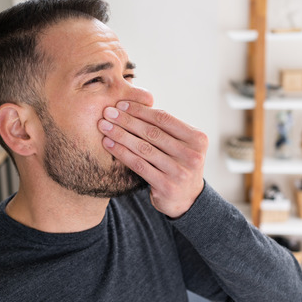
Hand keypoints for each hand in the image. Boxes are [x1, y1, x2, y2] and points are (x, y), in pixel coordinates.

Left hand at [98, 101, 207, 217]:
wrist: (187, 199)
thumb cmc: (178, 163)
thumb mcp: (181, 144)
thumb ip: (165, 128)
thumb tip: (133, 103)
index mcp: (197, 138)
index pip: (164, 119)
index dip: (141, 110)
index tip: (121, 104)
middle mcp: (192, 155)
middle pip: (152, 132)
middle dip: (127, 120)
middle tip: (107, 112)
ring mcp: (180, 172)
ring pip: (143, 148)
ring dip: (120, 135)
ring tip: (104, 126)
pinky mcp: (166, 186)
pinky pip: (139, 165)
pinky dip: (121, 153)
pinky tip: (108, 144)